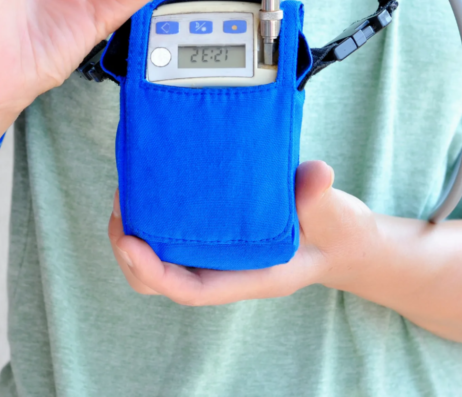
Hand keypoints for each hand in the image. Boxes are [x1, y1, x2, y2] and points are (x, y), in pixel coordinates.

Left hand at [108, 161, 382, 304]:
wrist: (341, 237)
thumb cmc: (335, 231)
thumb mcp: (335, 214)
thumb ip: (320, 197)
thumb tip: (317, 174)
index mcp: (249, 276)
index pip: (189, 289)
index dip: (154, 271)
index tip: (129, 242)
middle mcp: (224, 270)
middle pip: (159, 281)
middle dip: (129, 251)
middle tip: (120, 203)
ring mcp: (214, 255)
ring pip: (157, 259)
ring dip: (132, 231)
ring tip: (126, 189)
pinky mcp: (212, 235)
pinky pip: (169, 236)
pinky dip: (150, 216)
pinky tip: (148, 181)